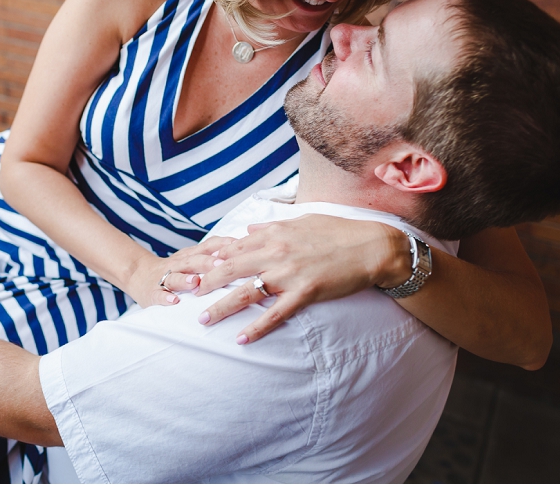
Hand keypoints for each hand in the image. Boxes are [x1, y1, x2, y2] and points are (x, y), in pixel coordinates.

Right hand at [127, 236, 235, 306]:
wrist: (138, 274)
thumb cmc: (175, 269)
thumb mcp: (193, 257)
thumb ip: (214, 254)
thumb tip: (246, 250)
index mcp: (190, 255)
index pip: (208, 246)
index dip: (223, 245)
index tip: (239, 246)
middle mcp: (178, 263)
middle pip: (193, 260)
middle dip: (207, 262)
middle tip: (222, 264)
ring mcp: (164, 277)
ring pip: (175, 276)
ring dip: (186, 279)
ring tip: (196, 283)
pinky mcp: (152, 292)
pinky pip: (159, 294)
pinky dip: (165, 297)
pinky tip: (174, 301)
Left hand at [195, 215, 406, 342]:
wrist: (372, 246)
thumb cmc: (337, 231)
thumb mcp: (300, 220)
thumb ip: (270, 225)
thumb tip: (248, 228)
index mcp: (273, 234)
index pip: (233, 246)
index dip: (211, 258)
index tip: (194, 267)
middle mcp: (276, 252)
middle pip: (231, 269)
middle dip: (206, 282)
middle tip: (187, 294)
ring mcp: (289, 274)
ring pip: (247, 293)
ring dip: (222, 308)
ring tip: (203, 320)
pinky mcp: (305, 293)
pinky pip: (276, 314)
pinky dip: (258, 327)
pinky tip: (243, 339)